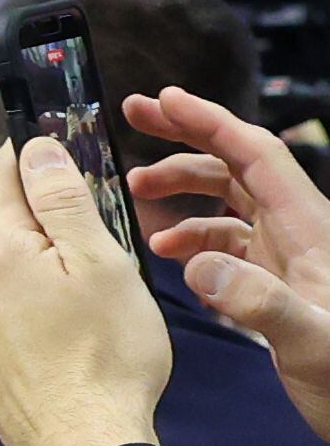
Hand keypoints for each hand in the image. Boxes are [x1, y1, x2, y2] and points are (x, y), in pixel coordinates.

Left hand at [0, 132, 178, 445]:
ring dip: (33, 258)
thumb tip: (34, 150)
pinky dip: (28, 299)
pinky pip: (2, 309)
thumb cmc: (105, 352)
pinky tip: (64, 319)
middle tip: (84, 211)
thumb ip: (62, 201)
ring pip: (0, 268)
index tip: (53, 143)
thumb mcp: (99, 262)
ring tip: (81, 271)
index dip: (26, 154)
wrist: (83, 444)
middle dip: (35, 210)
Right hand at [122, 87, 329, 445]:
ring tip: (134, 194)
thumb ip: (259, 303)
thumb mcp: (312, 345)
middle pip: (238, 166)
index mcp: (310, 229)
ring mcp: (289, 257)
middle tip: (133, 118)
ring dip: (183, 190)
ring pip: (230, 202)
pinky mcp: (279, 283)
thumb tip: (196, 264)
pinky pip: (231, 243)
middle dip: (187, 139)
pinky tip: (167, 253)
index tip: (160, 100)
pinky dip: (194, 238)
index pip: (256, 156)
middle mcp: (299, 232)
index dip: (209, 121)